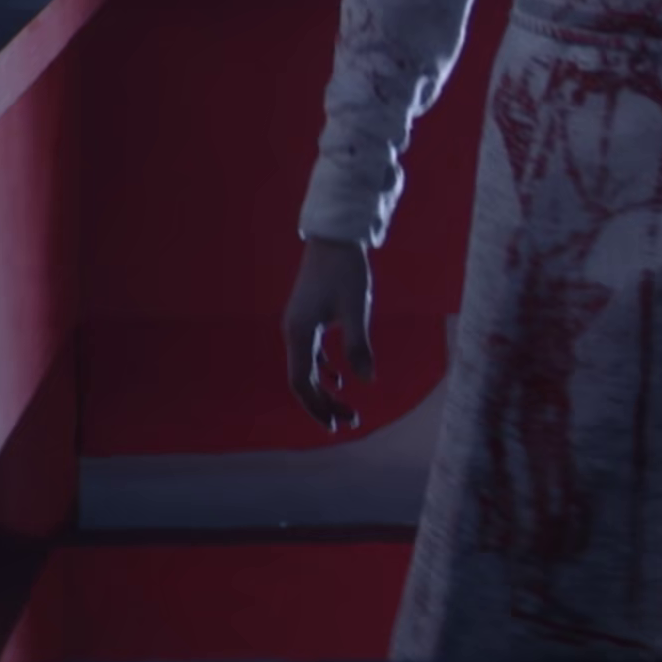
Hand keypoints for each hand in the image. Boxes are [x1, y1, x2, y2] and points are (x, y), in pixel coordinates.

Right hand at [282, 237, 375, 430]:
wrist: (334, 237)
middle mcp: (293, 332)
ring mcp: (299, 325)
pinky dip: (323, 370)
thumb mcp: (356, 309)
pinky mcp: (308, 317)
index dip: (317, 407)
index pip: (301, 383)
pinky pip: (311, 353)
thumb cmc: (346, 271)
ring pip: (307, 368)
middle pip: (302, 380)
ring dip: (325, 390)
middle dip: (324, 404)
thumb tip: (367, 381)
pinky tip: (340, 378)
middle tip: (350, 422)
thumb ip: (359, 346)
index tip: (337, 424)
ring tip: (346, 408)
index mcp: (299, 333)